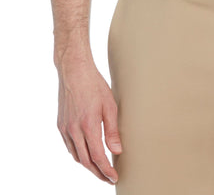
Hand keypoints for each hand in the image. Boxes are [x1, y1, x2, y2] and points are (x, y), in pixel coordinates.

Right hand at [56, 55, 121, 183]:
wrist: (74, 71)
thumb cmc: (94, 85)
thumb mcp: (110, 105)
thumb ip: (112, 130)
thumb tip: (117, 151)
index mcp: (88, 125)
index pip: (97, 157)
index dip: (106, 170)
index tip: (114, 177)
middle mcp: (74, 130)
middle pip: (86, 161)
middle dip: (98, 173)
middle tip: (108, 178)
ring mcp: (65, 128)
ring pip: (76, 155)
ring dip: (88, 165)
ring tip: (99, 169)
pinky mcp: (60, 125)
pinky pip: (69, 146)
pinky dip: (78, 154)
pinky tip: (86, 153)